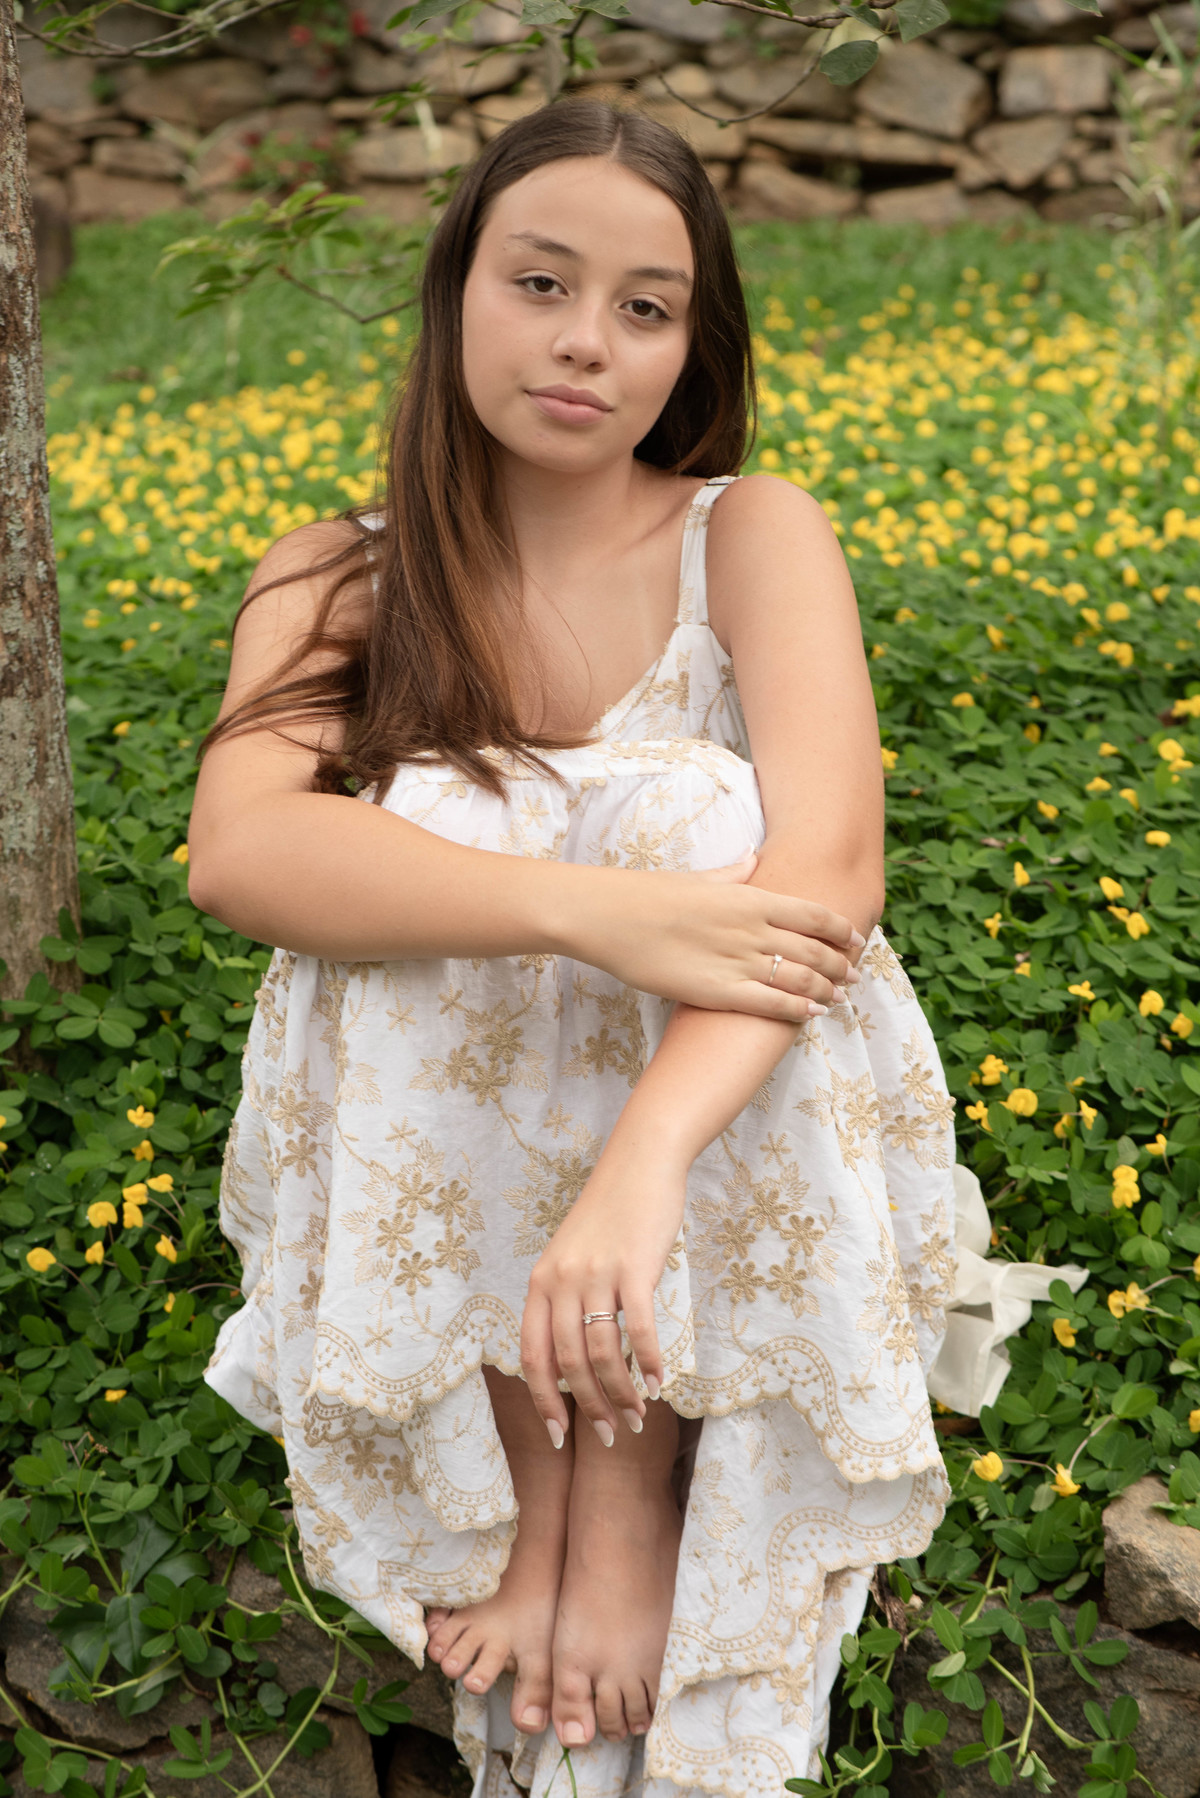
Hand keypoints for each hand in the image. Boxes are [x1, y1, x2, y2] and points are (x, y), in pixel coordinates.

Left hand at [520, 1136, 684, 1447]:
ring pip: (604, 1353)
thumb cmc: (610, 1214)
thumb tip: (575, 1361)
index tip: (560, 1435)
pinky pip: (640, 1329)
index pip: (532, 1355)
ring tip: (637, 1417)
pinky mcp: (635, 1268)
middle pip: (568, 1362)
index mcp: (541, 1281)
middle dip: (588, 1406)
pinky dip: (650, 1362)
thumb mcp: (572, 1255)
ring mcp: (597, 1274)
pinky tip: (661, 1383)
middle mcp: (562, 1280)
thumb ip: (567, 1300)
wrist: (640, 1163)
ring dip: (622, 1393)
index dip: (544, 1400)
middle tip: (609, 1435)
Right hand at [565, 851, 864, 1026]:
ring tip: (839, 998)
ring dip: (827, 989)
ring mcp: (736, 961)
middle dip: (842, 965)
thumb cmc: (648, 895)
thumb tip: (753, 859)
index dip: (841, 930)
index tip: (856, 938)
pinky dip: (798, 1009)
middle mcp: (751, 928)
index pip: (814, 914)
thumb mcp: (698, 877)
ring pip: (801, 978)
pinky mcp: (717, 991)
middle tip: (855, 975)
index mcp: (749, 896)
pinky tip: (813, 1013)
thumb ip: (733, 873)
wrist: (608, 917)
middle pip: (815, 949)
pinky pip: (771, 1003)